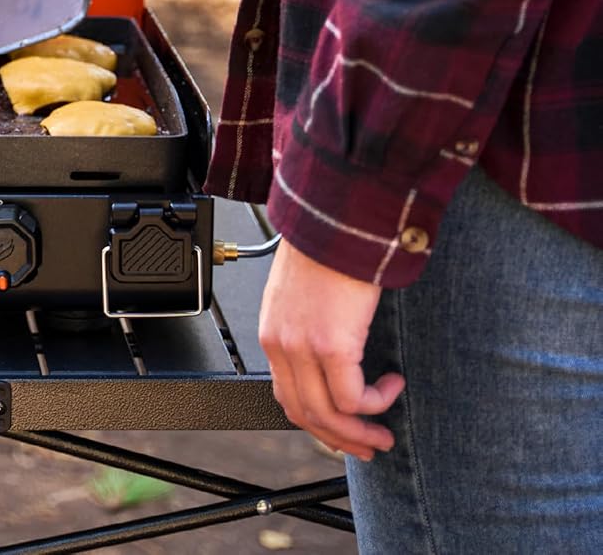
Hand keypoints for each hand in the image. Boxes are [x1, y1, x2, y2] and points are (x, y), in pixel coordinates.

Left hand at [258, 238, 404, 460]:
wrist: (333, 220)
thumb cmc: (323, 248)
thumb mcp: (302, 293)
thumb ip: (309, 326)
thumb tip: (335, 357)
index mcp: (272, 332)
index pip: (286, 395)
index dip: (317, 422)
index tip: (342, 432)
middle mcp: (281, 343)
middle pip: (306, 413)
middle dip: (341, 438)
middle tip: (370, 445)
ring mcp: (303, 346)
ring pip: (330, 415)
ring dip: (361, 431)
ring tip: (385, 430)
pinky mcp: (331, 344)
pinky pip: (354, 398)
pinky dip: (377, 401)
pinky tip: (393, 384)